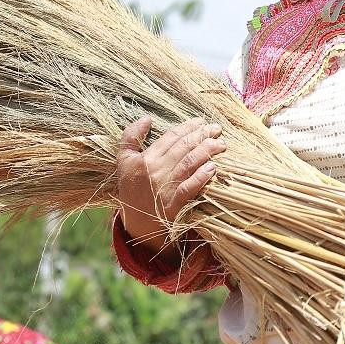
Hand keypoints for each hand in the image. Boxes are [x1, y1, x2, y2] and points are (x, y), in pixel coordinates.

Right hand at [116, 115, 225, 261]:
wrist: (136, 225)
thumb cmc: (132, 190)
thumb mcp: (124, 162)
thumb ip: (130, 137)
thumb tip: (146, 118)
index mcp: (144, 159)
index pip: (171, 137)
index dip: (188, 127)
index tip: (201, 121)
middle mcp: (155, 171)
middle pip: (183, 147)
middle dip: (202, 135)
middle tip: (216, 129)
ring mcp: (165, 188)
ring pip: (190, 163)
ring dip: (207, 151)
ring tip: (221, 144)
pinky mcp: (174, 204)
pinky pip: (190, 187)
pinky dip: (202, 176)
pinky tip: (214, 167)